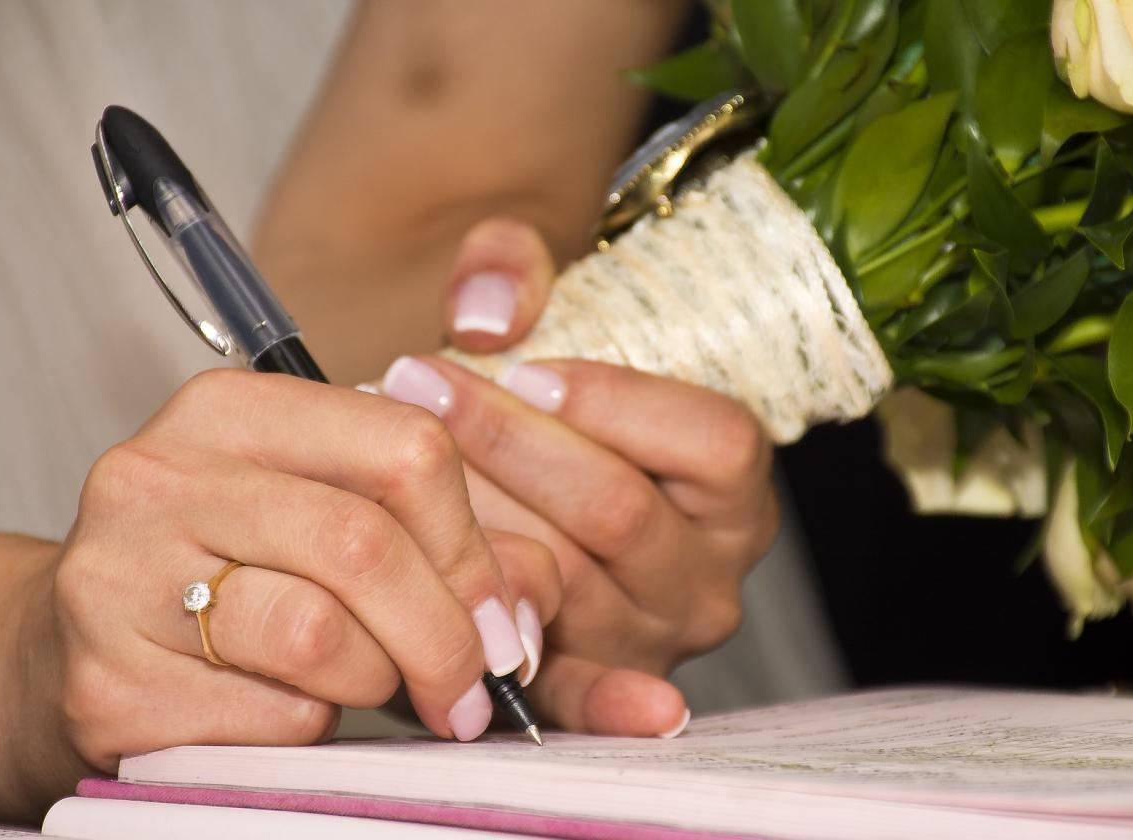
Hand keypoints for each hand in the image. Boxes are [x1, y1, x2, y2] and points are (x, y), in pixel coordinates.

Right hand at [29, 371, 558, 798]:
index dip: (474, 546)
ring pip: (320, 635)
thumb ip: (439, 539)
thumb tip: (530, 603)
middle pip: (365, 544)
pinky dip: (309, 728)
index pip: (405, 447)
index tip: (501, 618)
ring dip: (375, 681)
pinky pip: (269, 716)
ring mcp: (117, 576)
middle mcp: (160, 474)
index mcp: (230, 409)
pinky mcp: (106, 680)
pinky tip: (284, 711)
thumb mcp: (324, 518)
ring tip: (366, 685)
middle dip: (445, 634)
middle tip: (470, 690)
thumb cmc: (224, 576)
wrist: (63, 649)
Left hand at [381, 219, 779, 736]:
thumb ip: (514, 265)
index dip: (616, 402)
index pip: (713, 440)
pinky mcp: (590, 686)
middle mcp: (710, 571)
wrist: (517, 480)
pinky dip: (546, 690)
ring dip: (472, 518)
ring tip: (399, 463)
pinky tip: (506, 664)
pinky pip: (574, 697)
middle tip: (417, 384)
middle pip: (617, 509)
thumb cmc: (544, 401)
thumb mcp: (545, 311)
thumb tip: (482, 310)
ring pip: (561, 578)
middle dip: (508, 444)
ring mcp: (652, 637)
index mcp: (733, 484)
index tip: (522, 367)